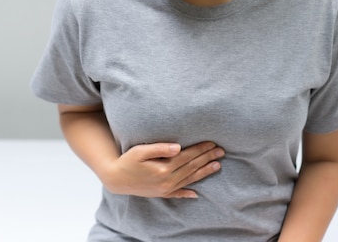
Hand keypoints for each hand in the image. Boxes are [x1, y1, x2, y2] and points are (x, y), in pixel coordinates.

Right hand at [101, 141, 223, 198]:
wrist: (116, 179)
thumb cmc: (127, 161)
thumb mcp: (140, 151)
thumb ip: (160, 148)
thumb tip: (178, 147)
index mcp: (164, 168)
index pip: (187, 156)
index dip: (200, 149)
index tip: (212, 143)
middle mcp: (168, 180)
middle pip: (192, 167)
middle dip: (207, 158)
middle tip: (221, 151)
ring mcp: (166, 189)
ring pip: (190, 179)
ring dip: (204, 172)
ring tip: (217, 166)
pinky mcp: (162, 194)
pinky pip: (178, 193)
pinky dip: (187, 193)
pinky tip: (196, 194)